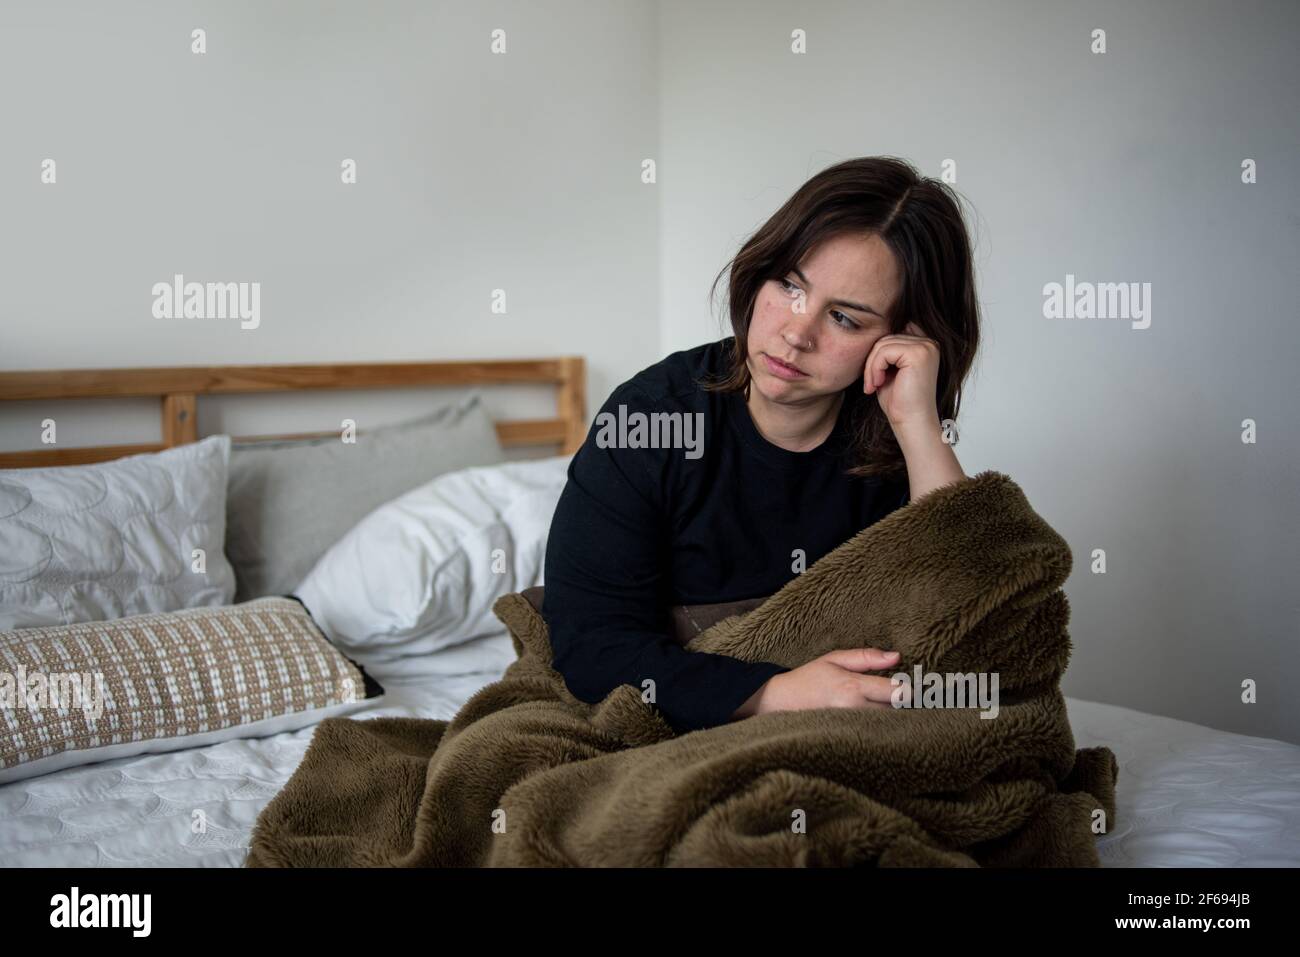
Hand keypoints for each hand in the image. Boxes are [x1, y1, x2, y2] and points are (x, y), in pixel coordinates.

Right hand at [732, 647, 903, 718]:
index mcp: (853, 686)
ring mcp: (850, 728)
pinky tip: (878, 724)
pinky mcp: (847, 739)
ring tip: (887, 708)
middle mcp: (854, 710)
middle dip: (901, 704)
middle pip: (896, 711)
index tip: (909, 684)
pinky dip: (879, 729)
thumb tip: (897, 657)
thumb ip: (866, 657)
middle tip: (900, 697)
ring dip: (892, 717)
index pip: (897, 692)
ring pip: (886, 725)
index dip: (908, 688)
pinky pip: (873, 735)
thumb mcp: (834, 659)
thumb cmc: (808, 678)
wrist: (780, 702)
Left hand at [863, 321, 940, 432]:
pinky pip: (883, 351)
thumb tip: (872, 332)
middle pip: (885, 338)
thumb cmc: (900, 401)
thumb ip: (886, 351)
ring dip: (871, 366)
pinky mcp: (918, 353)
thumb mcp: (889, 370)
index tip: (875, 376)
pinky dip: (874, 368)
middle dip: (872, 361)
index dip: (878, 353)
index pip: (891, 334)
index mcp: (924, 345)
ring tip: (873, 385)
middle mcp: (929, 343)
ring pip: (882, 344)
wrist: (912, 422)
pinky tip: (877, 384)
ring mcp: (925, 347)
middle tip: (870, 384)